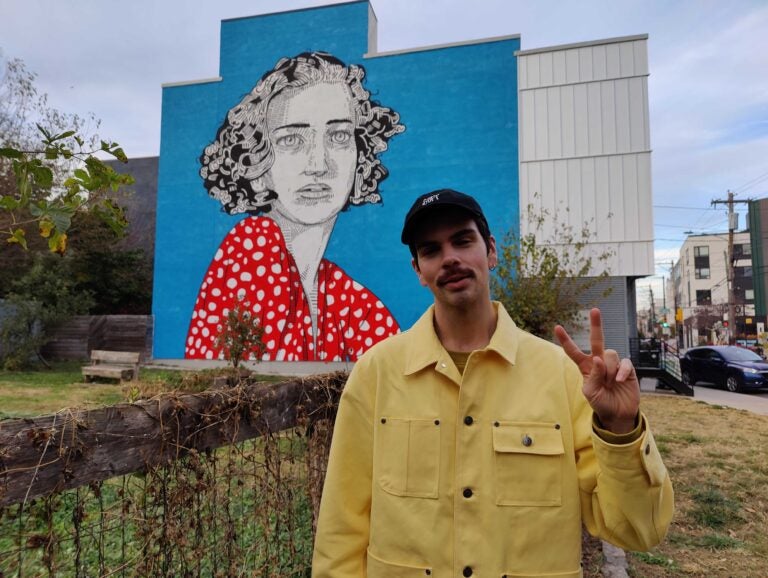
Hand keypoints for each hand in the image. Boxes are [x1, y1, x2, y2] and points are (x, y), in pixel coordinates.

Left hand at [554, 308, 639, 433]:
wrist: (618, 414)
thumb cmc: (600, 402)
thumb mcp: (590, 393)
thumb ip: (593, 376)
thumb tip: (598, 359)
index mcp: (585, 367)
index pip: (573, 351)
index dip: (565, 340)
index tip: (556, 327)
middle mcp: (599, 362)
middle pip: (597, 340)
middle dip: (596, 324)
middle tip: (594, 310)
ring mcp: (613, 364)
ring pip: (610, 354)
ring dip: (609, 369)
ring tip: (610, 383)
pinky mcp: (627, 369)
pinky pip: (624, 363)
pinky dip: (621, 371)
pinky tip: (620, 381)